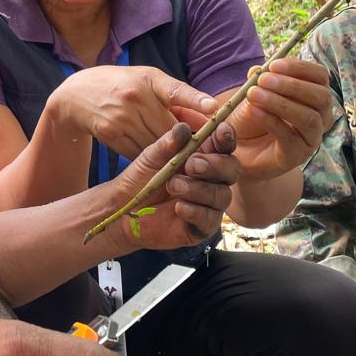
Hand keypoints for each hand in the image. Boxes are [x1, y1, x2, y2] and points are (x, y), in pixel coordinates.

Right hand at [47, 66, 218, 159]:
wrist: (77, 94)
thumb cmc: (124, 85)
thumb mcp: (148, 82)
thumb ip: (177, 99)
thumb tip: (209, 118)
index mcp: (149, 79)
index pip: (175, 89)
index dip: (194, 99)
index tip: (212, 107)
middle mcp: (135, 97)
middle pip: (170, 129)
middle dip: (188, 144)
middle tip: (206, 157)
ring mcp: (121, 117)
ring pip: (156, 146)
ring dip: (171, 156)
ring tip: (185, 165)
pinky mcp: (110, 134)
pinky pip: (138, 154)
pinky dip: (150, 160)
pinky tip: (158, 162)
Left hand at [104, 120, 240, 249]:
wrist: (123, 209)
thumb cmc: (141, 179)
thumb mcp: (152, 157)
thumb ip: (168, 144)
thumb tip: (183, 128)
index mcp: (203, 156)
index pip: (223, 145)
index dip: (227, 138)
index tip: (221, 133)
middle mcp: (212, 180)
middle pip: (232, 170)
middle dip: (215, 165)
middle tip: (191, 165)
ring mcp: (209, 204)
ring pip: (222, 195)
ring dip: (198, 189)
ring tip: (173, 186)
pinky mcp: (202, 227)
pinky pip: (210, 219)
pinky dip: (195, 211)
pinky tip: (179, 207)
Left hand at [226, 58, 335, 182]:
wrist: (238, 150)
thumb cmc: (251, 119)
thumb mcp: (253, 94)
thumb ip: (258, 81)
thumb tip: (257, 70)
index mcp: (314, 96)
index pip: (320, 77)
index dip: (300, 68)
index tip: (274, 65)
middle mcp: (320, 117)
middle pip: (322, 97)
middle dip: (292, 85)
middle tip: (263, 80)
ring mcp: (311, 138)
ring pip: (309, 118)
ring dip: (281, 103)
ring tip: (254, 94)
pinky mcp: (297, 155)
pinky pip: (290, 137)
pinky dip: (271, 120)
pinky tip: (254, 111)